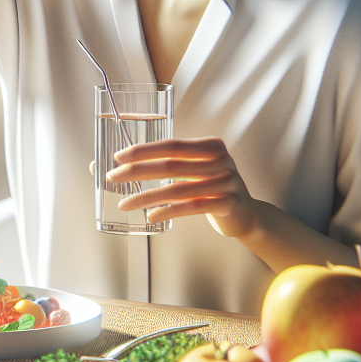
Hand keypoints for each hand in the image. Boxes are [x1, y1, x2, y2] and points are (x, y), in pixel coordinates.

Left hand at [107, 137, 259, 238]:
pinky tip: (150, 216)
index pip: (172, 145)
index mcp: (211, 145)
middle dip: (137, 172)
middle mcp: (221, 161)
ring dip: (146, 197)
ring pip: (178, 189)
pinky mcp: (229, 204)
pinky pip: (192, 207)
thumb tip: (118, 163)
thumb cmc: (211, 188)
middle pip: (171, 165)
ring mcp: (227, 182)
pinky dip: (168, 211)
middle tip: (113, 178)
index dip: (144, 150)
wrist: (247, 215)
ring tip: (124, 204)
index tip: (118, 157)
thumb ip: (168, 164)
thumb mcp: (196, 169)